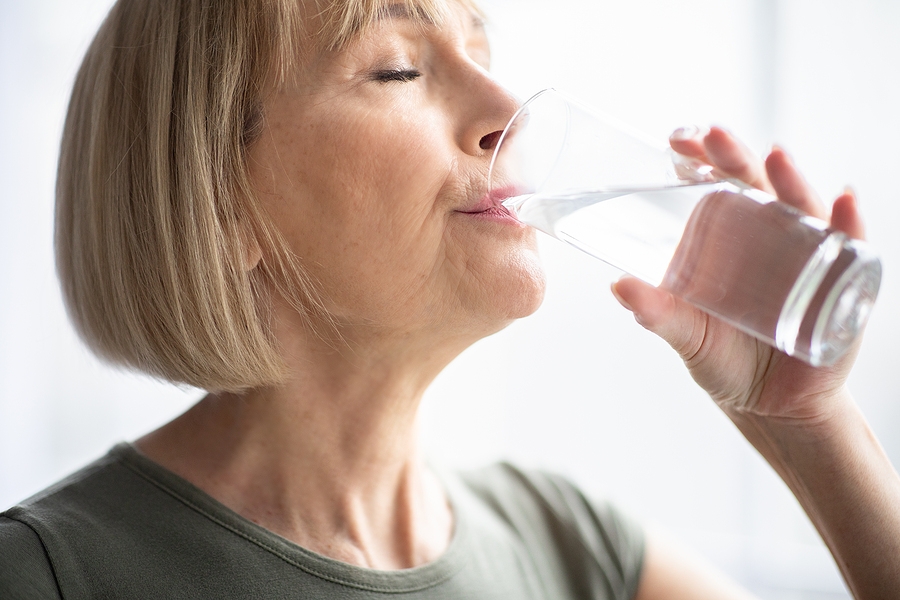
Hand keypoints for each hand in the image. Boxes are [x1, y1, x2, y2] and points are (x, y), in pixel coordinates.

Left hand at [611, 127, 866, 421]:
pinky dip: (848, 223)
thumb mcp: (687, 335)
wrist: (772, 407)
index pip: (716, 187)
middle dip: (736, 157)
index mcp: (728, 241)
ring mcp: (806, 257)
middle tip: (715, 136)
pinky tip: (842, 203)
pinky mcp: (840, 284)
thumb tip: (618, 285)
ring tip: (776, 157)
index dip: (701, 160)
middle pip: (755, 187)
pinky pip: (850, 246)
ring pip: (801, 208)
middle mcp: (768, 239)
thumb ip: (656, 312)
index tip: (678, 140)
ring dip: (791, 181)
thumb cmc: (726, 361)